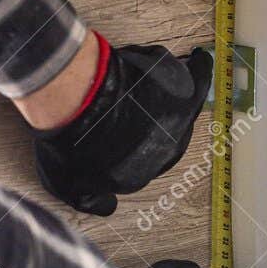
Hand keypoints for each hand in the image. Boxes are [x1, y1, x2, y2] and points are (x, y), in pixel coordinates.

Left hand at [31, 36, 212, 216]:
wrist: (79, 101)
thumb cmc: (69, 139)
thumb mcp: (66, 184)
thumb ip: (89, 200)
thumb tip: (108, 207)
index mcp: (137, 176)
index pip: (140, 161)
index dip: (128, 140)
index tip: (120, 126)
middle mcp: (164, 154)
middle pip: (163, 135)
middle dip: (148, 120)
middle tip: (131, 101)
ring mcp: (177, 124)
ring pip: (179, 109)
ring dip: (168, 95)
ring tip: (155, 80)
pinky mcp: (182, 95)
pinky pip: (199, 82)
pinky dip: (200, 71)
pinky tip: (198, 60)